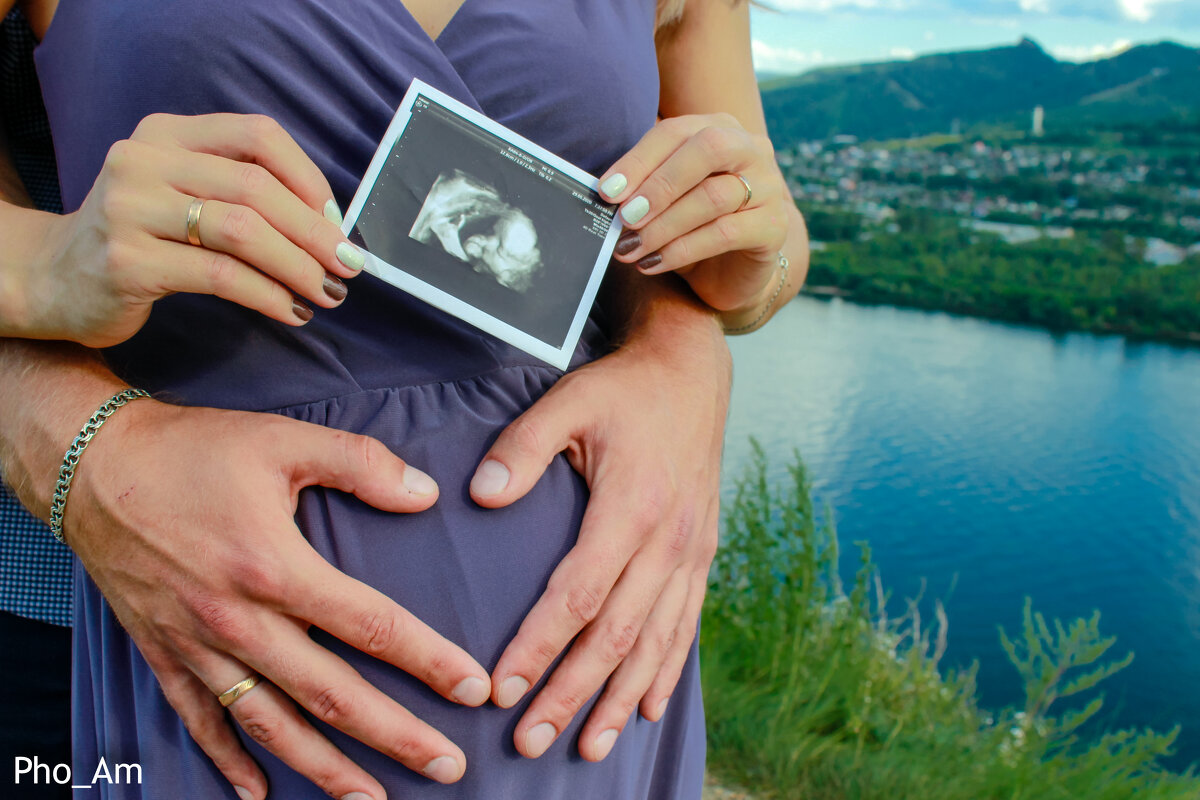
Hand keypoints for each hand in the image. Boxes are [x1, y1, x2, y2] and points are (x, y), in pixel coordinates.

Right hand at [20, 113, 363, 346]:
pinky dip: (268, 295)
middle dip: (314, 231)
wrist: (53, 279)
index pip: (257, 134)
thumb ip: (239, 191)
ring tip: (327, 293)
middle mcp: (144, 161)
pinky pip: (221, 275)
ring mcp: (130, 209)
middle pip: (256, 187)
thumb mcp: (181, 192)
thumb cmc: (140, 238)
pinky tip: (291, 311)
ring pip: (242, 230)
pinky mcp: (129, 262)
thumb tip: (328, 223)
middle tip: (348, 265)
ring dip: (298, 266)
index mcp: (167, 133)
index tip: (336, 219)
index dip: (308, 177)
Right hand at [65, 400, 490, 799]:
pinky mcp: (164, 654)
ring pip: (271, 725)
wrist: (93, 467)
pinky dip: (229, 762)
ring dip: (326, 769)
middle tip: (448, 766)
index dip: (428, 661)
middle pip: (331, 695)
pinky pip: (201, 722)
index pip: (370, 627)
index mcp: (275, 567)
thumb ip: (361, 463)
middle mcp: (238, 620)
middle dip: (395, 736)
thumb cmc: (193, 450)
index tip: (473, 689)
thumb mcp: (284, 440)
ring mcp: (198, 645)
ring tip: (373, 798)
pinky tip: (257, 795)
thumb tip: (425, 494)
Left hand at [468, 313, 729, 760]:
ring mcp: (691, 552)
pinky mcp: (702, 554)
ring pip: (654, 644)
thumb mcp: (569, 401)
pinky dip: (665, 673)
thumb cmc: (623, 390)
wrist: (693, 374)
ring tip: (589, 747)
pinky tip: (646, 710)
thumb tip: (482, 495)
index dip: (539, 646)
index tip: (501, 688)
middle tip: (530, 742)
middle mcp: (667, 541)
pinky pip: (685, 626)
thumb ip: (523, 447)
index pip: (577, 595)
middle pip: (615, 636)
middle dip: (571, 694)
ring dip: (619, 700)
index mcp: (630, 507)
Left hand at [599, 113, 789, 313]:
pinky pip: (725, 233)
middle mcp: (751, 149)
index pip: (676, 131)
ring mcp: (769, 187)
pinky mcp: (774, 227)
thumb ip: (643, 187)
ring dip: (664, 225)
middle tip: (626, 216)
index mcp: (721, 128)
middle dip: (660, 184)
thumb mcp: (665, 200)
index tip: (607, 191)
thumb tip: (606, 192)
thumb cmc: (691, 226)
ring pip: (713, 197)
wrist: (731, 271)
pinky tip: (654, 263)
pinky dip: (683, 249)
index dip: (639, 160)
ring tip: (632, 247)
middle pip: (708, 149)